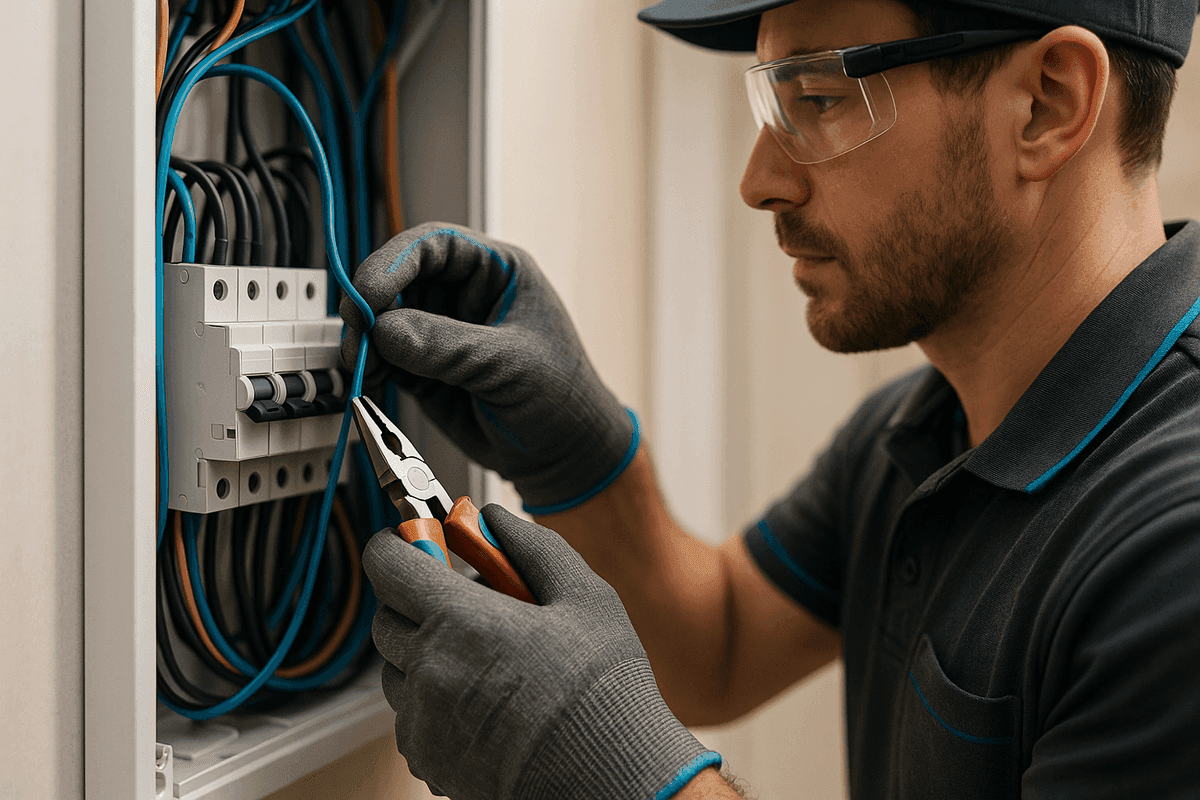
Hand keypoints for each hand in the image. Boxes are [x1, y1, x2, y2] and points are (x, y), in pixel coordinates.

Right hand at [341, 222, 636, 511]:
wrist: (563, 456)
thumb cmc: (563, 398)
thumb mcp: (510, 365)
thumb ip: (448, 346)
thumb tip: (386, 330)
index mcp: (497, 271)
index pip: (435, 246)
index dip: (395, 260)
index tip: (370, 290)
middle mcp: (465, 295)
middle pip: (400, 279)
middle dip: (372, 303)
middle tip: (358, 330)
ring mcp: (442, 332)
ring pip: (385, 319)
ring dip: (366, 338)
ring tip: (364, 363)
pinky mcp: (425, 369)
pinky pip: (385, 357)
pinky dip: (371, 366)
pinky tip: (371, 379)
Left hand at [362, 505, 720, 799]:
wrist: (613, 775)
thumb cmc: (604, 691)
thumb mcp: (585, 596)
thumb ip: (532, 546)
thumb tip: (495, 521)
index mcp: (460, 622)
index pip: (388, 565)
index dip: (397, 545)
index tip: (414, 542)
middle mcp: (430, 671)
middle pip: (386, 617)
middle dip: (416, 601)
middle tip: (465, 602)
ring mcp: (424, 721)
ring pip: (396, 671)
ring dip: (424, 653)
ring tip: (484, 658)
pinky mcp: (429, 760)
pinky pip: (411, 717)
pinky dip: (434, 701)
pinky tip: (485, 699)